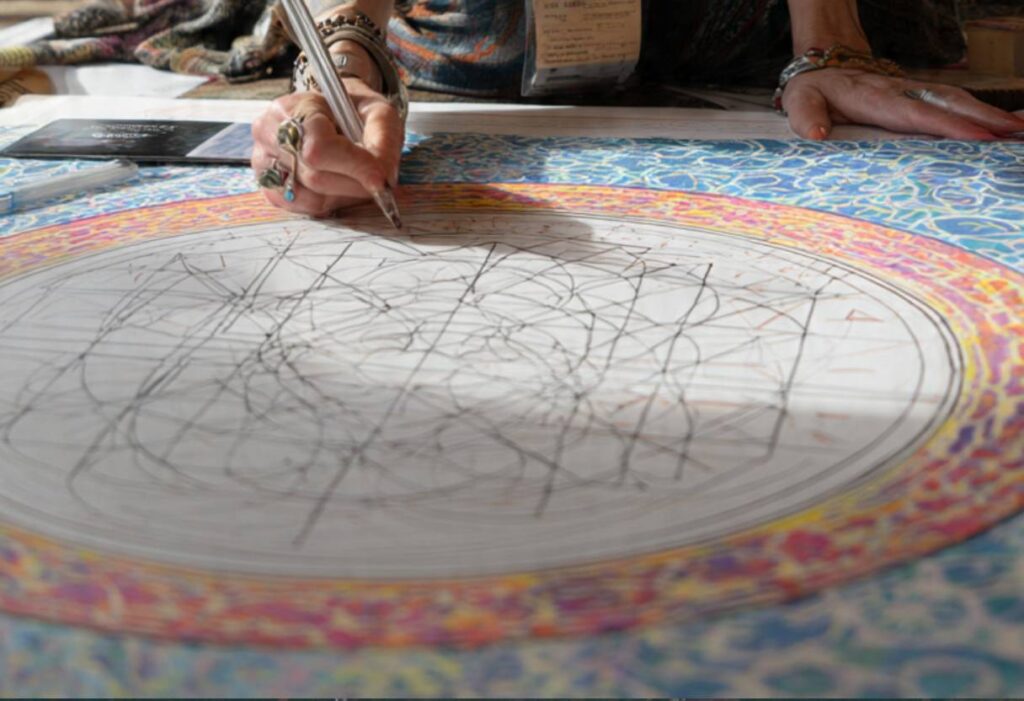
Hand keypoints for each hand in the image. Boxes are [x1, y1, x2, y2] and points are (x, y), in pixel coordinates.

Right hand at [251, 76, 403, 217]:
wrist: (333, 114)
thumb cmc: (354, 112)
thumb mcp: (378, 113)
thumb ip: (384, 141)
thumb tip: (383, 178)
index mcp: (294, 108)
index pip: (319, 149)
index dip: (355, 167)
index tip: (382, 177)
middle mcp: (269, 133)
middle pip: (316, 177)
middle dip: (355, 184)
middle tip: (375, 178)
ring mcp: (264, 162)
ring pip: (310, 197)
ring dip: (343, 195)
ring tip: (354, 176)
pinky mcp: (270, 187)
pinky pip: (303, 208)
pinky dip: (328, 203)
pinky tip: (338, 186)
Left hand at [782, 69, 1023, 139]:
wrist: (823, 65)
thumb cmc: (813, 89)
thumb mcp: (800, 102)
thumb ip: (806, 117)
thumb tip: (816, 135)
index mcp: (874, 98)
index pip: (915, 113)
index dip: (947, 125)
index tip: (977, 137)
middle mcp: (900, 90)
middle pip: (947, 103)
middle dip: (984, 118)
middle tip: (1016, 134)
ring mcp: (913, 90)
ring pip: (956, 100)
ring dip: (989, 114)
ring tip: (1019, 132)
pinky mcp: (919, 94)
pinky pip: (953, 102)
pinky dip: (980, 112)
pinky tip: (1003, 125)